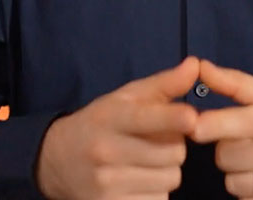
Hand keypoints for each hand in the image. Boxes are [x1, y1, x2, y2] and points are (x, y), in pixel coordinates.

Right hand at [36, 56, 200, 199]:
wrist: (57, 161)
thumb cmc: (101, 123)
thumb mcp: (126, 98)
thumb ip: (164, 83)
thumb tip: (195, 65)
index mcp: (110, 117)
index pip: (145, 118)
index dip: (171, 118)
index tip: (191, 118)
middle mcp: (106, 150)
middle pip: (173, 152)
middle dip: (175, 145)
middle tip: (157, 141)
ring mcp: (107, 183)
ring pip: (171, 178)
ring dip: (168, 170)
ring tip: (147, 161)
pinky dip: (157, 192)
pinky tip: (139, 181)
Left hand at [191, 59, 252, 199]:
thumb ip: (236, 83)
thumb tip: (199, 66)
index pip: (242, 122)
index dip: (213, 125)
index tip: (192, 126)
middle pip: (228, 156)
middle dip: (226, 149)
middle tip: (244, 143)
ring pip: (234, 182)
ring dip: (236, 174)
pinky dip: (250, 195)